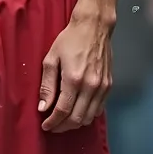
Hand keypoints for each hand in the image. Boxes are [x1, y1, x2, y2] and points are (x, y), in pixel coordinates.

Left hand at [38, 3, 114, 133]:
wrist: (94, 26)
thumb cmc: (70, 40)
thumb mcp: (51, 59)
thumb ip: (47, 85)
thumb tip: (43, 107)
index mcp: (73, 79)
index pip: (63, 111)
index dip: (53, 122)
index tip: (46, 126)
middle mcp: (90, 86)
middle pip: (77, 118)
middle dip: (63, 126)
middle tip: (53, 126)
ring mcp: (102, 87)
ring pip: (89, 117)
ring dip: (75, 123)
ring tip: (64, 120)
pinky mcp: (109, 85)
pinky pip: (99, 109)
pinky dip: (88, 115)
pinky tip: (79, 111)